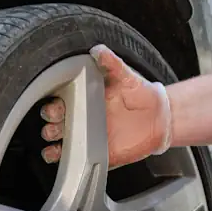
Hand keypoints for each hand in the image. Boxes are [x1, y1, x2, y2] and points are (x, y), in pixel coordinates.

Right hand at [40, 44, 171, 168]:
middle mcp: (83, 120)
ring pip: (60, 143)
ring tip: (54, 143)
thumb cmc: (140, 94)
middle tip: (56, 123)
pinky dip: (64, 160)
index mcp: (85, 100)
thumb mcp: (126, 76)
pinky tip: (60, 156)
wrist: (160, 117)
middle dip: (51, 125)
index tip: (55, 105)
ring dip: (52, 144)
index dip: (53, 105)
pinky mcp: (98, 154)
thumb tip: (98, 50)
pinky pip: (77, 160)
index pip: (60, 103)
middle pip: (56, 124)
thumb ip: (111, 64)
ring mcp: (88, 138)